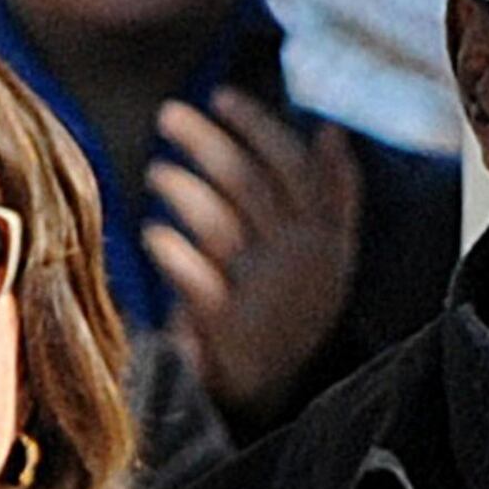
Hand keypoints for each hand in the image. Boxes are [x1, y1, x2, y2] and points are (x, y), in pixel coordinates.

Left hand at [147, 89, 363, 423]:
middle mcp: (299, 262)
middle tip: (170, 115)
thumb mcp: (331, 254)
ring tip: (157, 172)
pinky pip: (197, 279)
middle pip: (251, 185)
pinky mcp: (230, 327)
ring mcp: (265, 294)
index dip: (257, 126)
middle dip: (208, 142)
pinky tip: (152, 235)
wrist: (279, 392)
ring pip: (222, 225)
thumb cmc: (295, 307)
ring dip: (184, 190)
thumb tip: (332, 132)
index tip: (221, 96)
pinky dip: (172, 251)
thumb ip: (336, 194)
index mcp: (325, 238)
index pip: (294, 166)